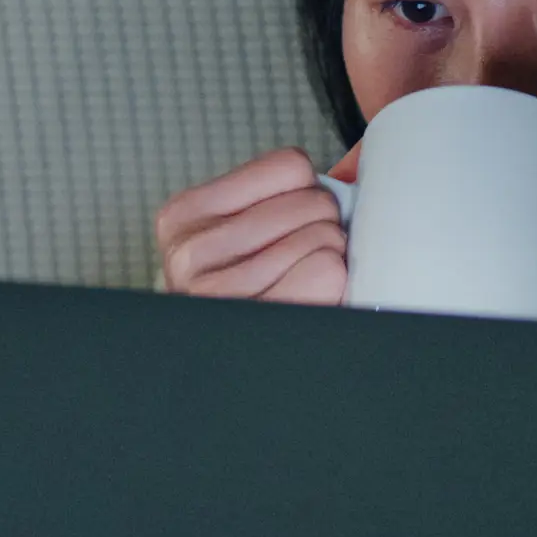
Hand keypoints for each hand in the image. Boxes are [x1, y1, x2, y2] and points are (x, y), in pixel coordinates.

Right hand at [152, 145, 355, 303]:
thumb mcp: (233, 232)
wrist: (223, 369)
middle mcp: (191, 253)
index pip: (290, 167)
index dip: (309, 192)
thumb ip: (272, 196)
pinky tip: (314, 295)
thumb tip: (352, 166)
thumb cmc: (244, 290)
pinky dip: (334, 282)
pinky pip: (327, 272)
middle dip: (324, 226)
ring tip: (305, 278)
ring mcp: (220, 292)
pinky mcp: (259, 319)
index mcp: (183, 216)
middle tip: (306, 256)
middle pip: (313, 202)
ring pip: (325, 238)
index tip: (292, 222)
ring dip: (330, 258)